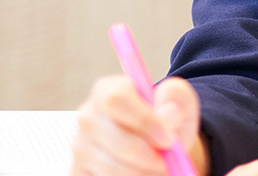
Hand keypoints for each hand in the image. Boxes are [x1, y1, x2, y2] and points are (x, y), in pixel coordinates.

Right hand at [73, 76, 206, 175]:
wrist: (158, 147)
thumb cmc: (167, 121)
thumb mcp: (180, 102)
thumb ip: (177, 97)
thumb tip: (168, 111)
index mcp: (108, 90)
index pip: (116, 99)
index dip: (144, 120)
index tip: (168, 139)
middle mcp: (88, 116)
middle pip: (114, 138)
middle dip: (146, 155)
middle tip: (167, 161)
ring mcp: (79, 146)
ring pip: (109, 166)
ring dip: (140, 172)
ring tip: (158, 167)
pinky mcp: (78, 172)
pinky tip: (140, 173)